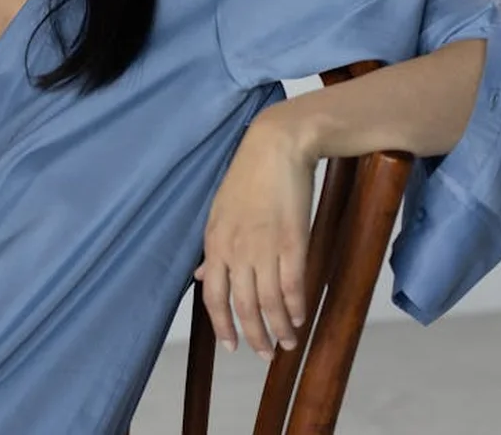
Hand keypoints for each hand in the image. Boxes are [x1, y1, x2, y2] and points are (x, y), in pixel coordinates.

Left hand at [195, 111, 316, 359]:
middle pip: (242, 305)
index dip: (222, 325)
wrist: (275, 147)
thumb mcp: (218, 212)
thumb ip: (212, 249)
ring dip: (278, 327)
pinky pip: (292, 284)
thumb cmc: (247, 177)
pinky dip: (295, 307)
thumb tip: (202, 276)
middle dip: (253, 334)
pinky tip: (299, 319)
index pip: (213, 296)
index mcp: (215, 243)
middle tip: (263, 353)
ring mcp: (264, 247)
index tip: (231, 345)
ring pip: (269, 301)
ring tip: (285, 343)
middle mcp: (236, 249)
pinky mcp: (292, 241)